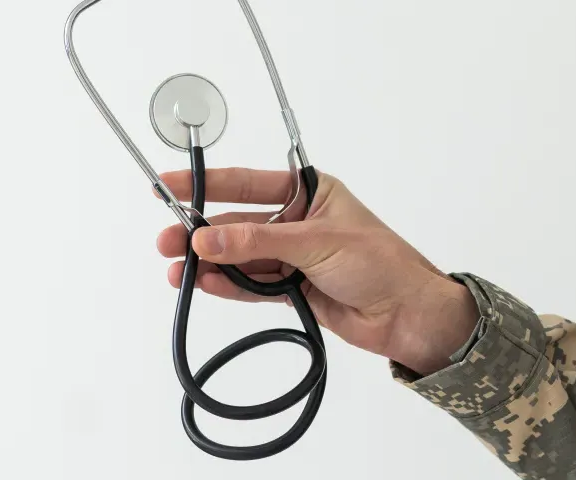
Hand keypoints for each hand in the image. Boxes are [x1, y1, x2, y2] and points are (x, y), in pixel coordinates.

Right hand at [155, 168, 478, 374]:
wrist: (408, 316)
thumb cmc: (381, 264)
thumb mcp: (316, 242)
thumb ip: (258, 241)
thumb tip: (208, 240)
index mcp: (309, 192)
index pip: (248, 184)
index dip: (208, 185)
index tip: (170, 185)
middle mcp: (297, 221)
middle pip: (238, 222)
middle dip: (202, 233)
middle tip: (168, 241)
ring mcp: (292, 256)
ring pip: (240, 256)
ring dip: (210, 263)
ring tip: (178, 271)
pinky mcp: (290, 288)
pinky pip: (250, 283)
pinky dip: (227, 284)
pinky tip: (203, 283)